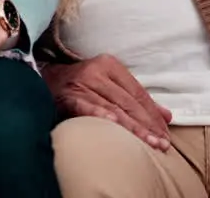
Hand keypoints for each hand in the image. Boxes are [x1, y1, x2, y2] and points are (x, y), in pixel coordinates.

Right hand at [43, 54, 171, 150]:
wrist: (43, 80)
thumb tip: (166, 116)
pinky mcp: (66, 97)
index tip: (165, 134)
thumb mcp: (109, 84)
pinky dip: (100, 114)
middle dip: (148, 125)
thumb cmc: (81, 84)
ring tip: (150, 143)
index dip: (154, 115)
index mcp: (109, 65)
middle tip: (162, 144)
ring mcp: (80, 83)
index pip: (138, 93)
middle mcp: (95, 71)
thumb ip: (136, 99)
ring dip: (133, 128)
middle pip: (128, 102)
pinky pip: (86, 107)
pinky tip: (113, 123)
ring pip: (113, 108)